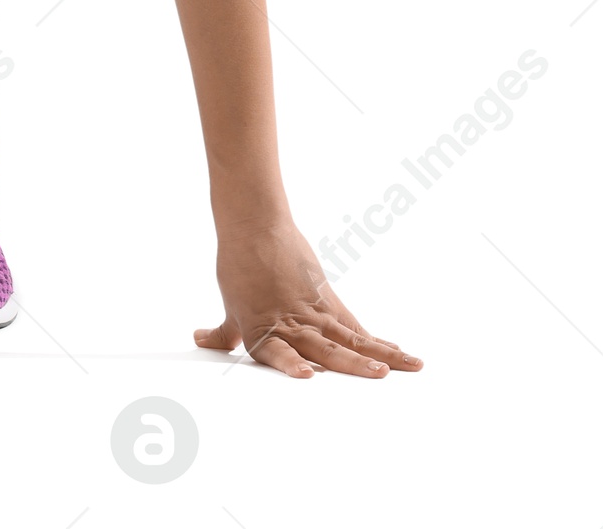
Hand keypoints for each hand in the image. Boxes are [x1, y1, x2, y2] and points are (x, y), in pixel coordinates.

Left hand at [194, 219, 421, 378]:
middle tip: (377, 377)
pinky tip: (396, 353)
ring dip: (376, 354)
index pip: (277, 352)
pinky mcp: (327, 299)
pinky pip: (354, 326)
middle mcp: (292, 323)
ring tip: (402, 367)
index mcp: (262, 330)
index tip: (307, 375)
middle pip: (325, 348)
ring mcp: (313, 312)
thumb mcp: (230, 304)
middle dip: (351, 365)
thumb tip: (200, 339)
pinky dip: (374, 341)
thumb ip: (224, 332)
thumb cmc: (238, 266)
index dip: (291, 364)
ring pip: (348, 338)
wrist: (254, 226)